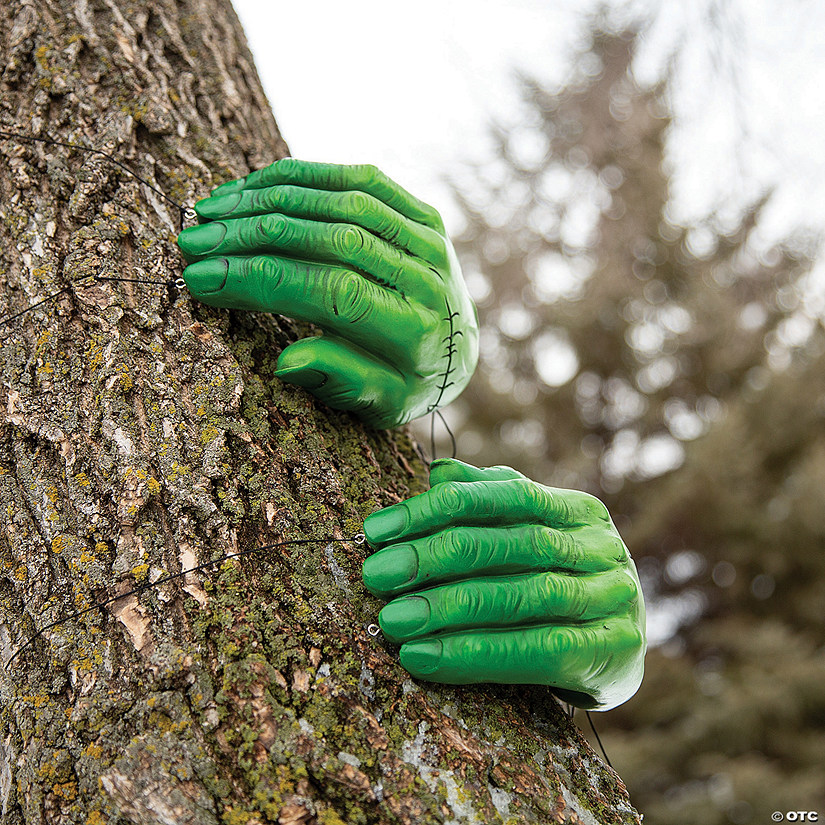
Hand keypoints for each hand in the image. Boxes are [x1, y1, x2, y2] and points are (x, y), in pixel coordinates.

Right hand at [176, 159, 478, 428]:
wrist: (462, 354)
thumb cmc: (410, 385)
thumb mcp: (382, 406)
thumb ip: (342, 380)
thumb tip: (286, 362)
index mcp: (415, 330)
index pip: (330, 290)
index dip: (261, 279)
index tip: (202, 278)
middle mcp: (427, 276)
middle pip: (331, 239)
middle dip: (253, 237)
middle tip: (195, 241)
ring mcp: (428, 238)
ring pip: (341, 201)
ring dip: (269, 200)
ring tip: (212, 210)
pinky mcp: (423, 214)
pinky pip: (360, 180)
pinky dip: (305, 177)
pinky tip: (257, 186)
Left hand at [361, 459, 645, 709]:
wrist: (620, 650)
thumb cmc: (559, 581)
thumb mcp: (531, 534)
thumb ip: (489, 502)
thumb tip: (437, 472)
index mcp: (578, 509)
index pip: (504, 494)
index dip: (437, 508)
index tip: (378, 530)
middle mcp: (600, 547)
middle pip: (511, 543)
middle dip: (436, 556)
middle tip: (377, 574)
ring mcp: (611, 599)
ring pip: (523, 596)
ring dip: (450, 608)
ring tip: (393, 620)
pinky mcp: (610, 653)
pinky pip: (535, 652)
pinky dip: (475, 655)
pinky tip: (424, 658)